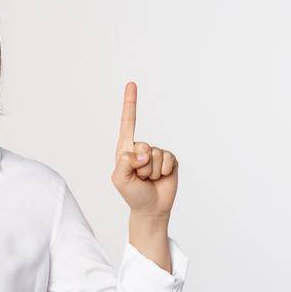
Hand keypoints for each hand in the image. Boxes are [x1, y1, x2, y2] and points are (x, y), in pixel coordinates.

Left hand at [111, 81, 178, 215]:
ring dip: (152, 171)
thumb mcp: (120, 179)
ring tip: (148, 179)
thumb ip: (125, 163)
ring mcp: (157, 153)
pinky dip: (164, 171)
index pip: (128, 122)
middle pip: (143, 146)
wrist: (151, 207)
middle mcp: (141, 148)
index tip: (131, 83)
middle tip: (140, 177)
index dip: (130, 103)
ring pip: (156, 155)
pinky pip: (169, 159)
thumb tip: (141, 152)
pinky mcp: (170, 160)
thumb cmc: (132, 193)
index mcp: (125, 149)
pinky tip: (161, 178)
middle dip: (141, 166)